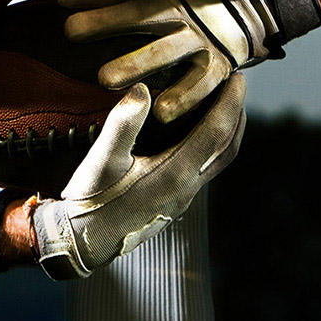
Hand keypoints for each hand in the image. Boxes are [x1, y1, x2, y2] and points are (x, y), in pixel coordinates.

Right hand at [31, 75, 246, 278]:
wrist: (82, 242)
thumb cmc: (91, 200)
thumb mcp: (101, 160)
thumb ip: (122, 124)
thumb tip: (141, 89)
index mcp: (174, 175)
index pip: (215, 133)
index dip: (229, 103)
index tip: (237, 77)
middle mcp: (186, 187)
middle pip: (227, 147)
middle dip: (236, 114)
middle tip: (237, 84)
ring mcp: (183, 197)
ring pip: (219, 160)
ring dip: (228, 130)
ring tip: (226, 104)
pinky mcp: (175, 201)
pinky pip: (207, 168)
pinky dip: (214, 144)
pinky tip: (201, 133)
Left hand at [59, 0, 280, 122]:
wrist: (256, 14)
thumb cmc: (191, 6)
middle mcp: (183, 14)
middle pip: (141, 15)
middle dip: (108, 22)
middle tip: (72, 31)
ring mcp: (202, 40)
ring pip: (166, 51)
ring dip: (136, 63)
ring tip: (104, 78)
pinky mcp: (221, 67)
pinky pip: (201, 85)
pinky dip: (183, 98)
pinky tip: (160, 113)